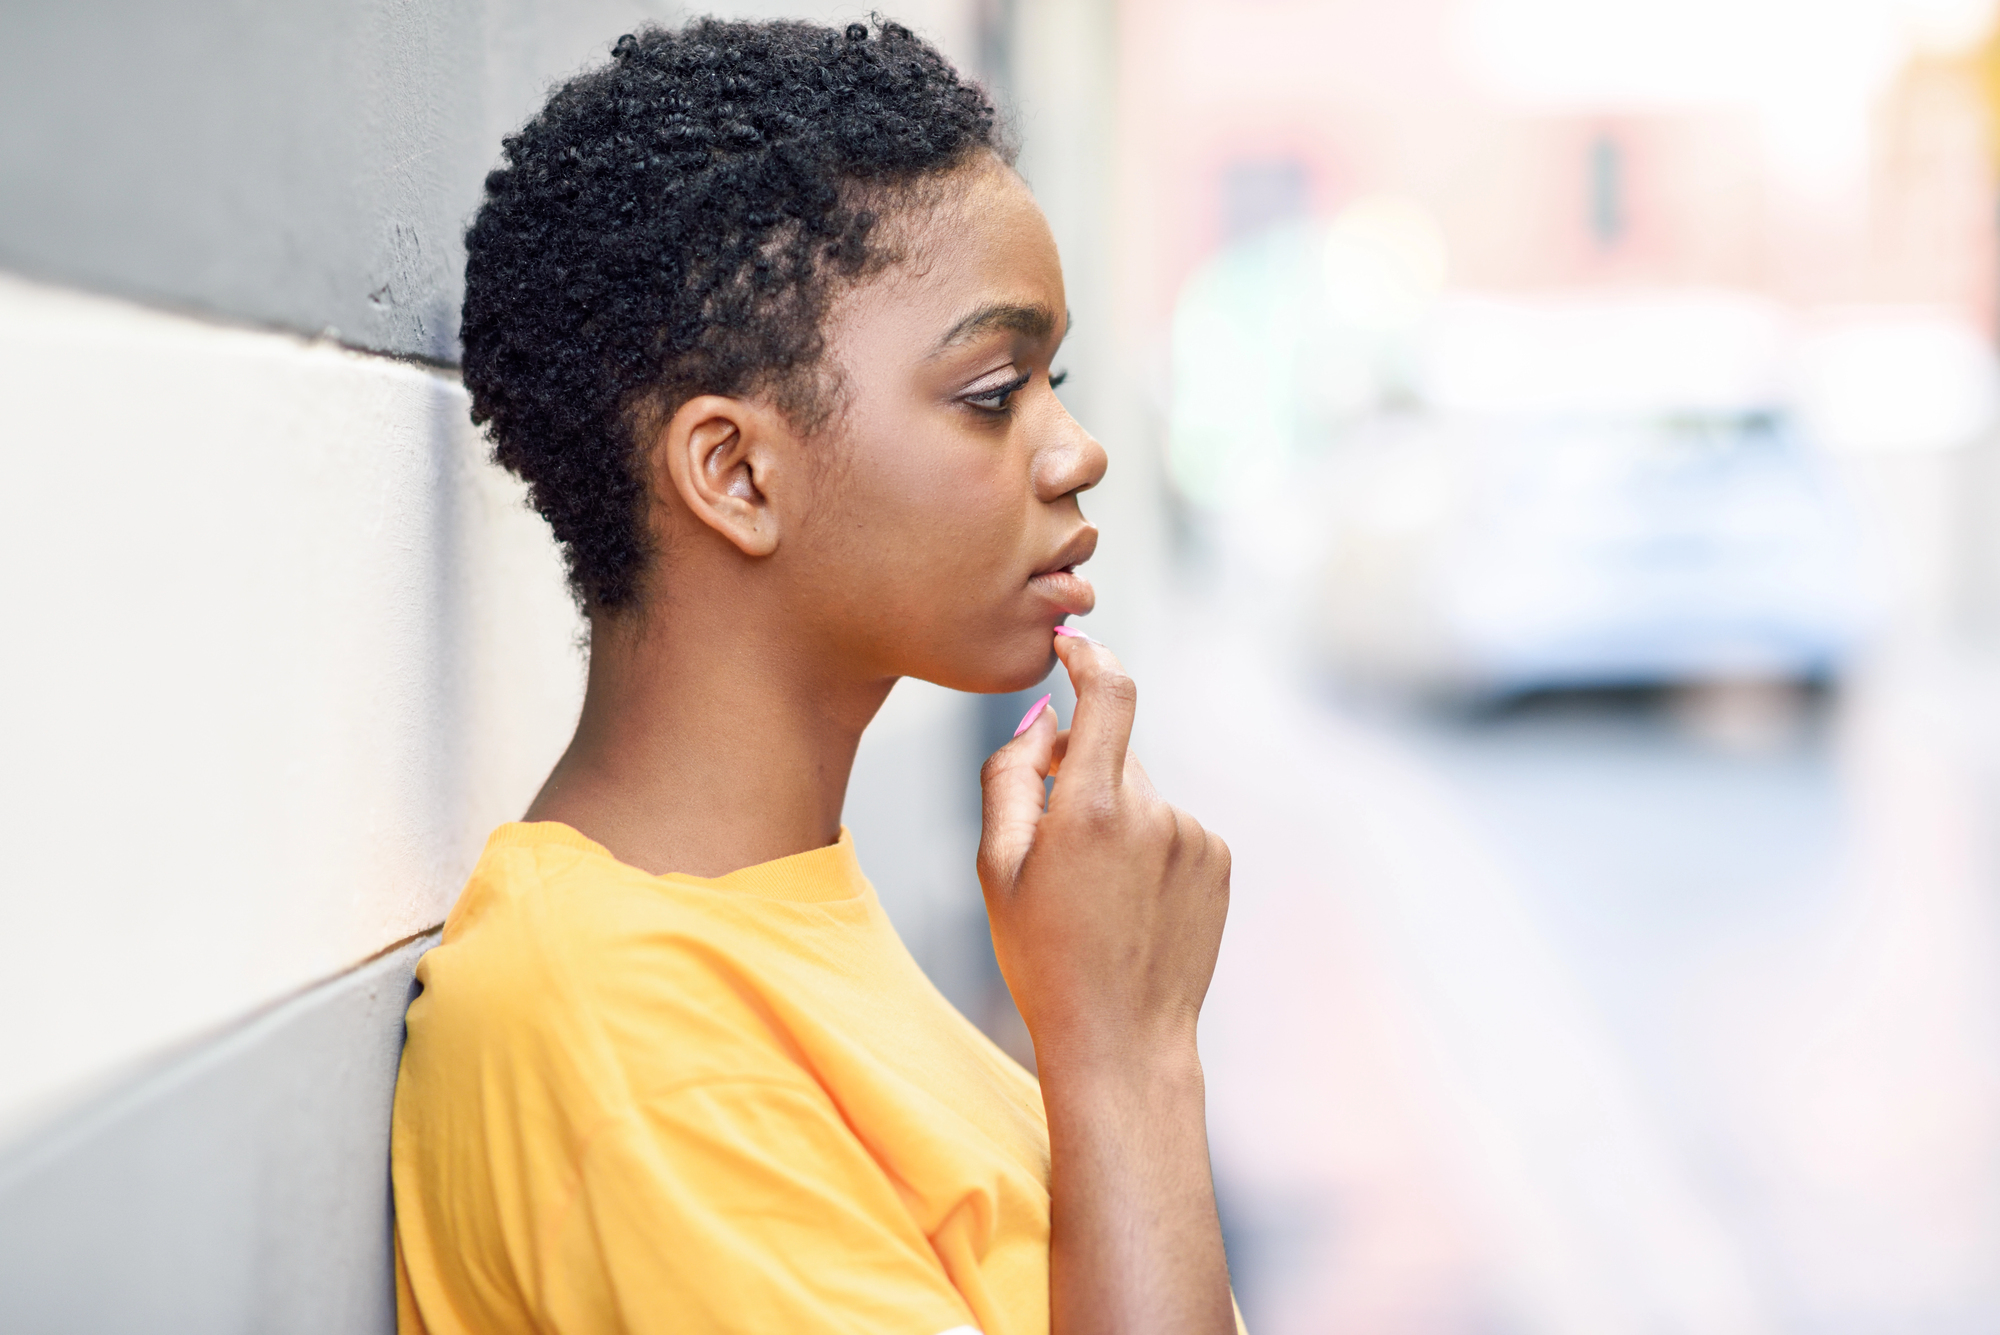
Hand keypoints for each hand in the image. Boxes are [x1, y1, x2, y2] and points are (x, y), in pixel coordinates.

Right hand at [977, 633, 1230, 1074]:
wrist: (1122, 1042)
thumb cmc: (1045, 959)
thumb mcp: (997, 868)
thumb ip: (1011, 777)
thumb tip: (1042, 718)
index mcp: (1093, 809)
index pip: (1109, 692)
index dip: (1089, 656)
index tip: (1071, 645)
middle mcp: (1154, 813)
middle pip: (1112, 754)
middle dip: (1080, 775)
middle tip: (1052, 846)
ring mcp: (1194, 837)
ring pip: (1141, 796)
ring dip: (1116, 820)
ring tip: (1096, 896)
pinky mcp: (1219, 861)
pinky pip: (1173, 828)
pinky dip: (1149, 848)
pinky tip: (1131, 906)